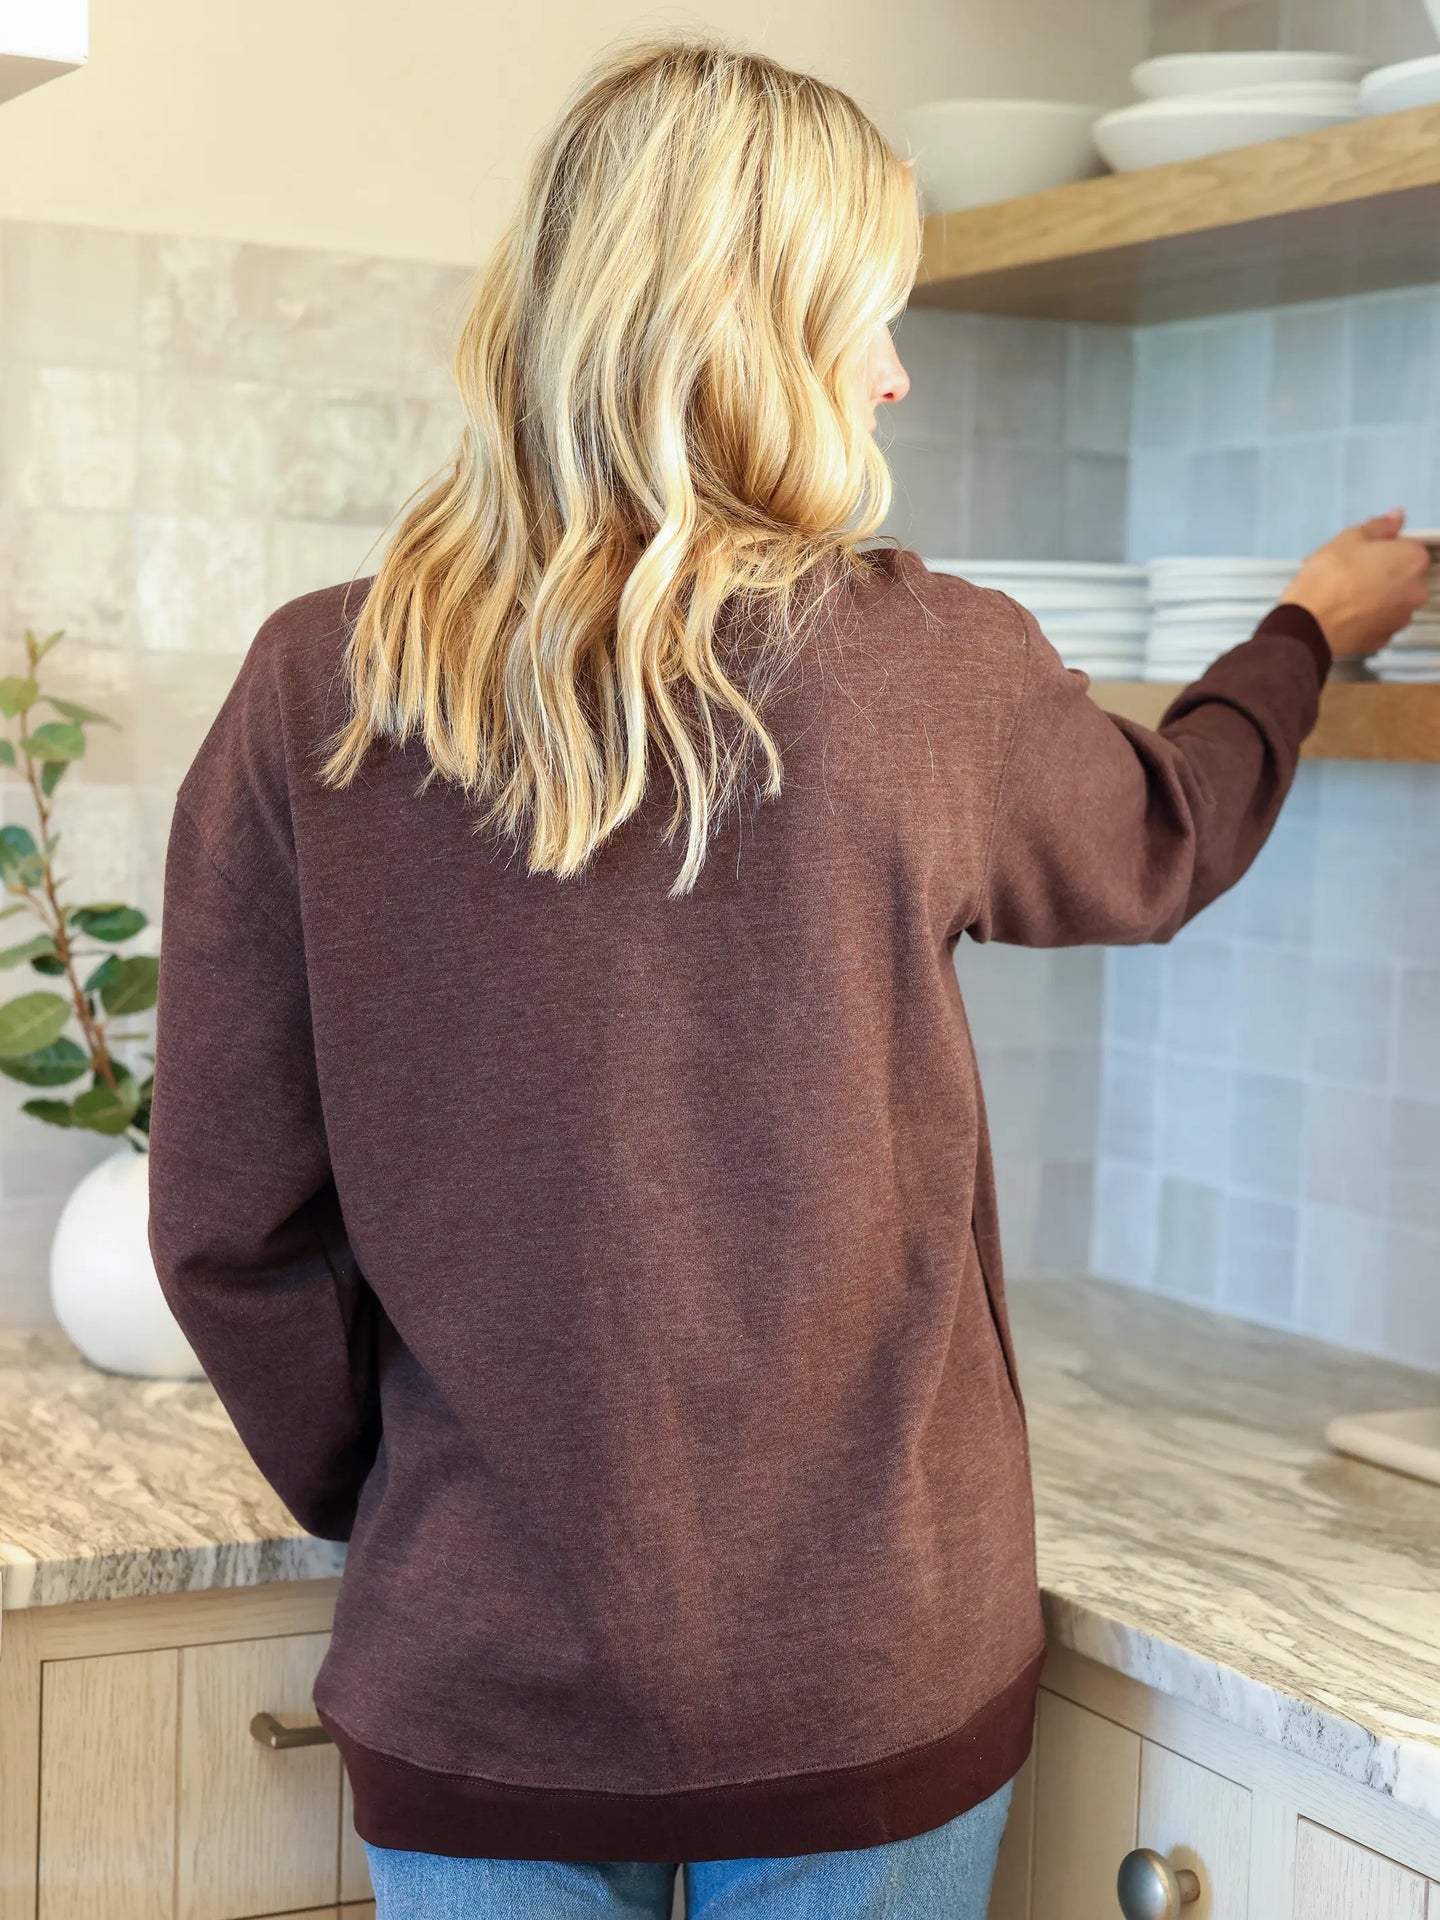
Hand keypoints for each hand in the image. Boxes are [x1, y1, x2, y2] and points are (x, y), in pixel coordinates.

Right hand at [1281, 510, 1431, 658]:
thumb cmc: (1330, 573)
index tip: (1362, 554)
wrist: (1309, 622)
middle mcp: (1416, 591)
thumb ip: (1379, 526)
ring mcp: (1401, 619)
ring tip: (1344, 598)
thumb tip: (1397, 517)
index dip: (1385, 549)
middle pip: (1403, 577)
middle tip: (1351, 574)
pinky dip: (1367, 618)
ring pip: (1391, 602)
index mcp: (1413, 560)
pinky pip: (1379, 623)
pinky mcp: (1383, 640)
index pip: (1408, 548)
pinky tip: (1345, 615)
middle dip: (1383, 574)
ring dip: (1376, 597)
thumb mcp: (1349, 537)